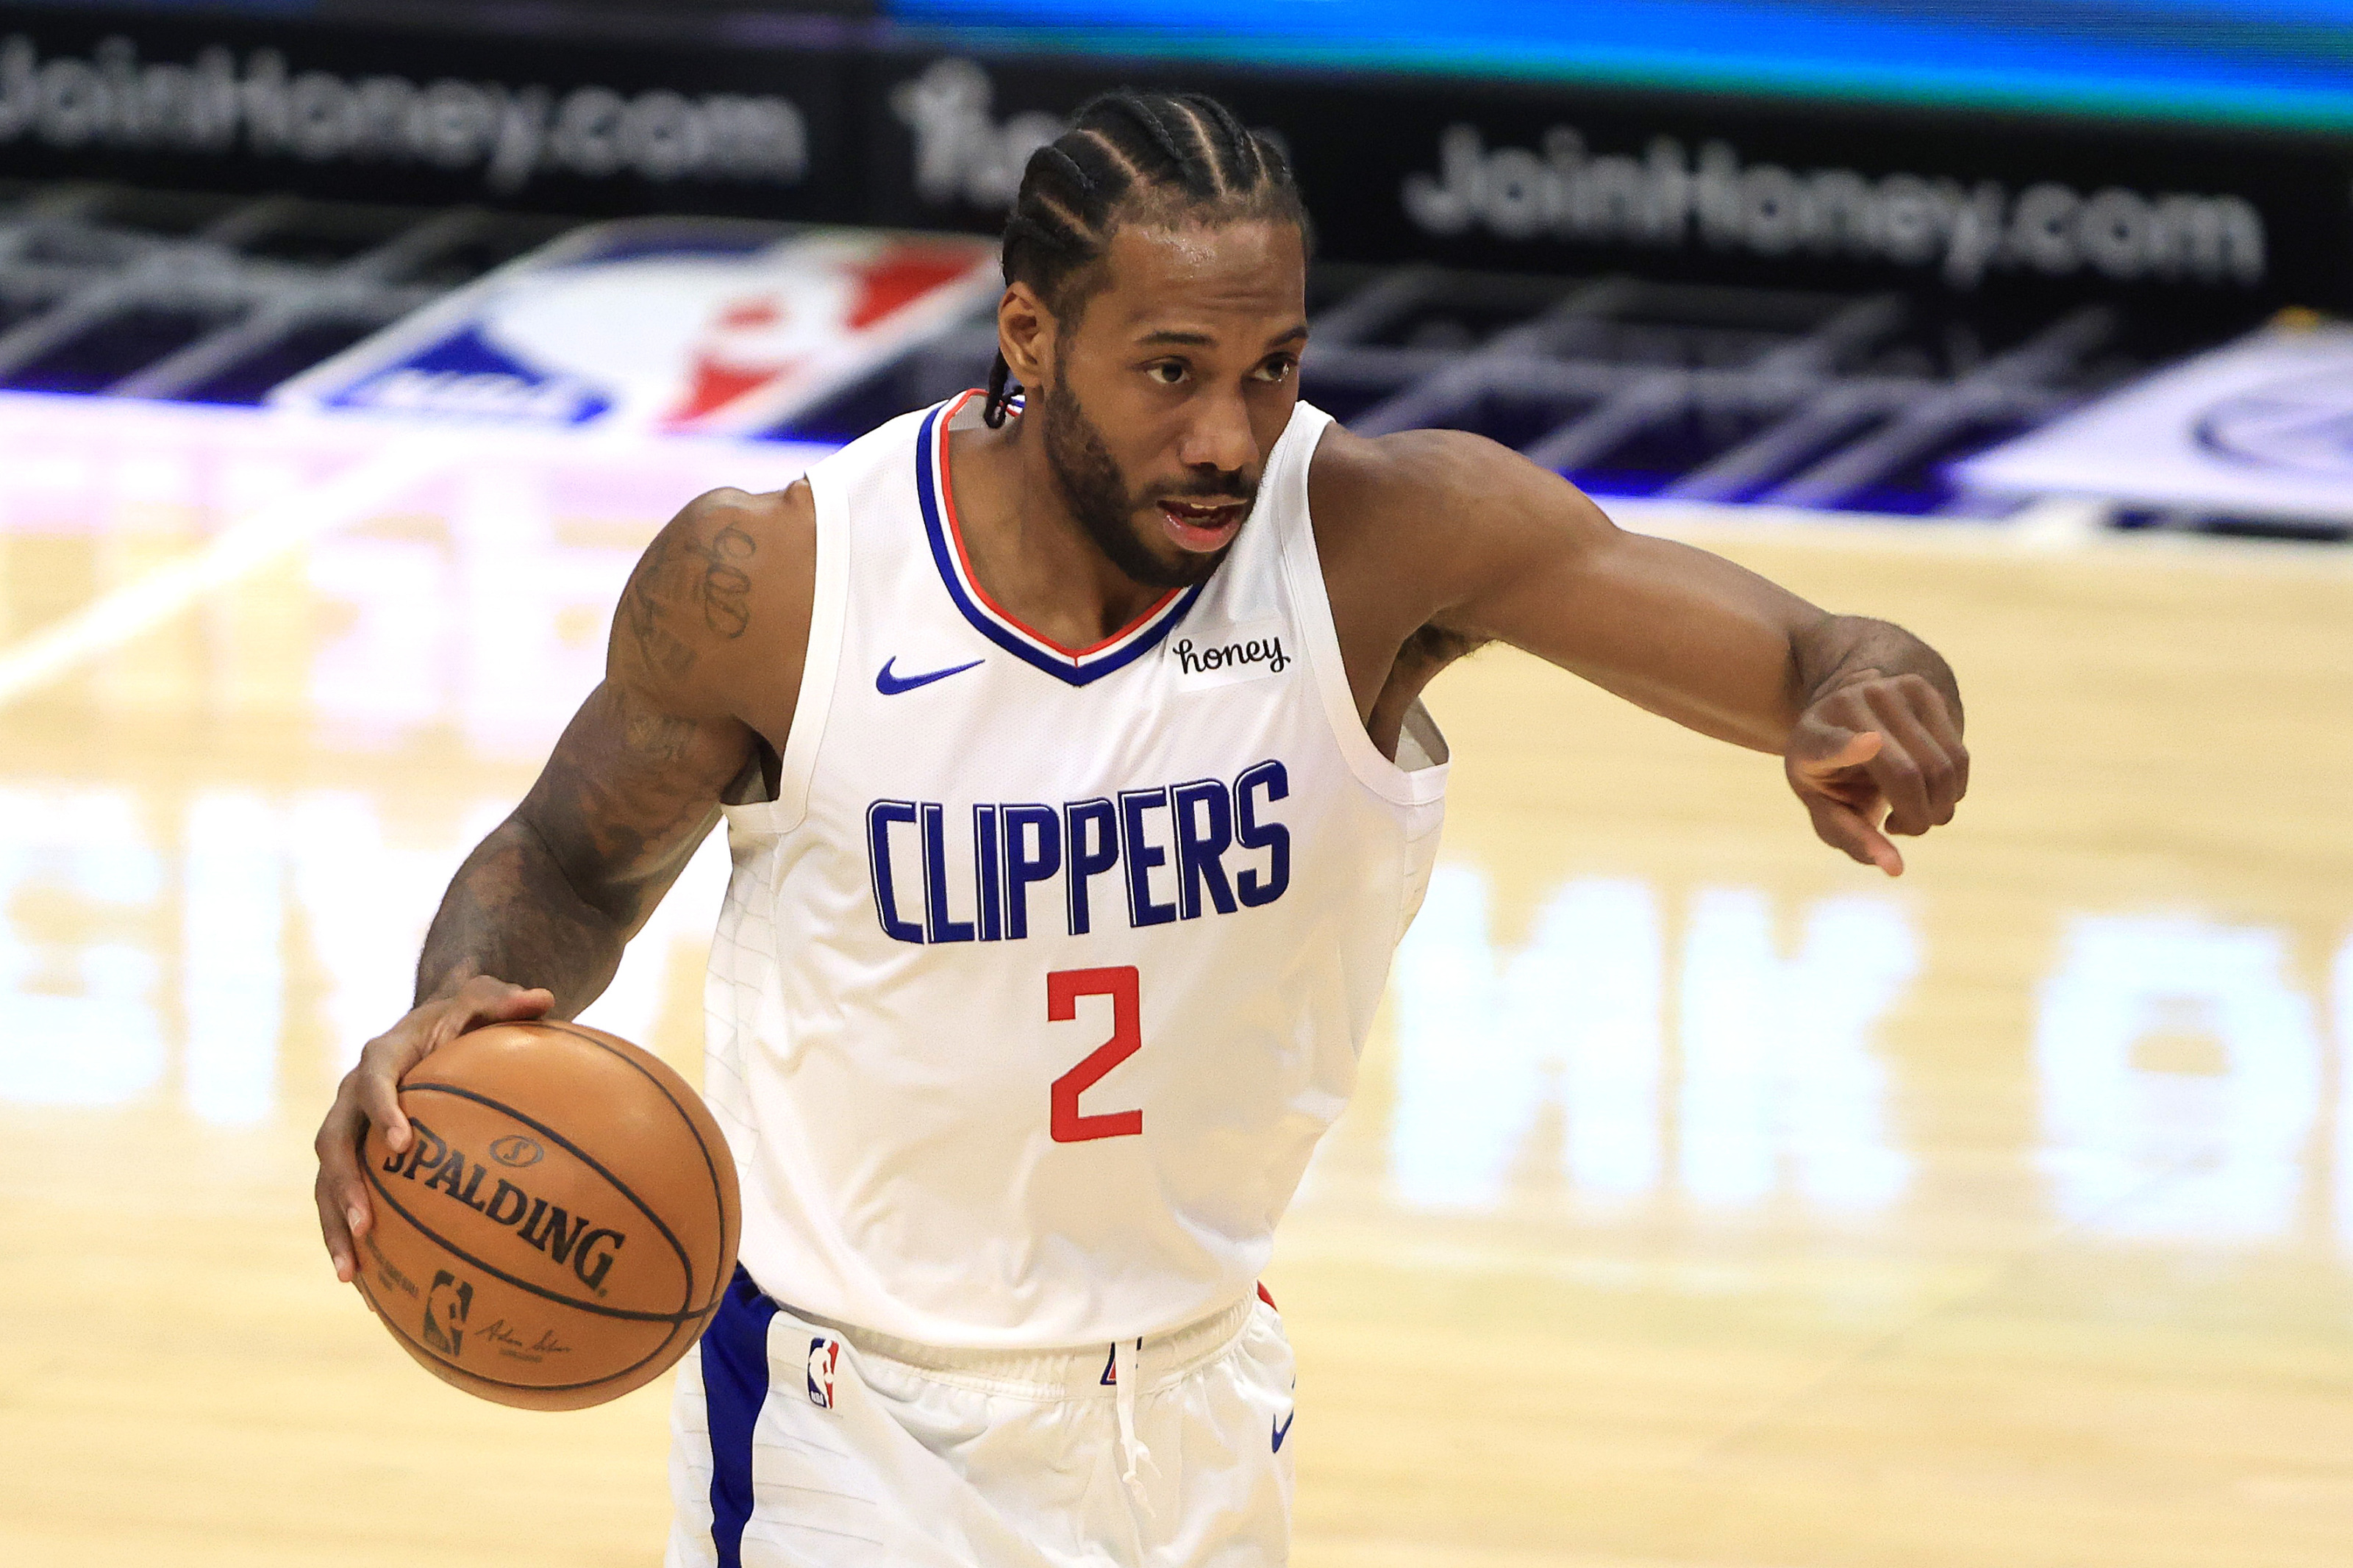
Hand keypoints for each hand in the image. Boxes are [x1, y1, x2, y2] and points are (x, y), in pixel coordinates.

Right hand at [313, 976, 552, 1283]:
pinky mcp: (355, 1159)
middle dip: (344, 1188)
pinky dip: (351, 1240)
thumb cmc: (465, 1014)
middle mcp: (351, 1096)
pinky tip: (371, 1290)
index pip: (372, 1081)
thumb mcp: (484, 998)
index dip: (382, 1111)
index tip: (402, 1144)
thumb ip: (506, 999)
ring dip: (334, 1227)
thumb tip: (543, 998)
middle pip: (334, 1144)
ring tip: (351, 1275)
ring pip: (327, 1183)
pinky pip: (344, 1201)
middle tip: (366, 1227)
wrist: (433, 1025)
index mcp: (381, 1055)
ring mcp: (349, 1130)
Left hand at [1785, 672, 1966, 875]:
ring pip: (1944, 767)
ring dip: (1940, 808)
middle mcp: (1847, 706)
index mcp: (1810, 740)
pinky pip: (1959, 757)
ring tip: (1912, 813)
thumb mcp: (1827, 809)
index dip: (1847, 748)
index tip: (1871, 743)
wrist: (1843, 716)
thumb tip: (1896, 869)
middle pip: (1909, 775)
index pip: (1829, 744)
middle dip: (1918, 820)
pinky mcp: (1924, 690)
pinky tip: (1927, 791)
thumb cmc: (1831, 776)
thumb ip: (1854, 840)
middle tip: (1903, 830)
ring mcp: (1888, 691)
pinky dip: (1952, 789)